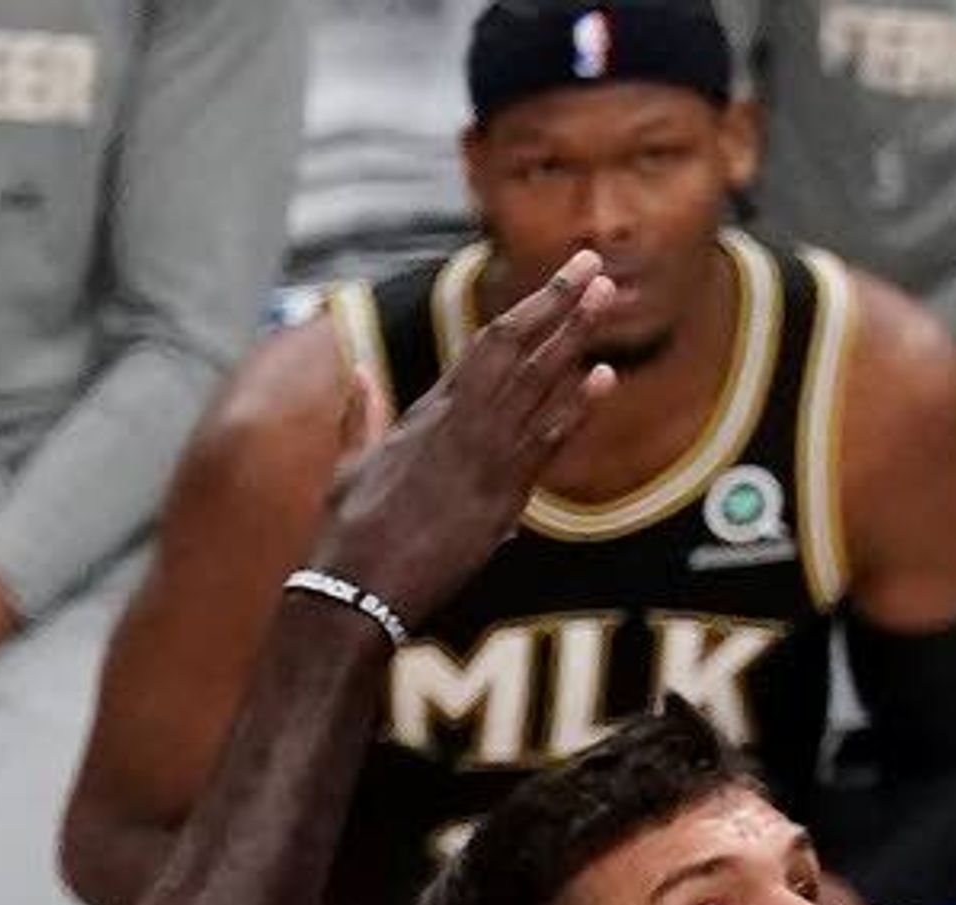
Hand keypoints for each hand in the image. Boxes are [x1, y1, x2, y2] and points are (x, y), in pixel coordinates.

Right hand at [315, 250, 616, 630]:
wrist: (357, 587)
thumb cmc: (348, 533)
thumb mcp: (351, 464)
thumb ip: (361, 415)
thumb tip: (358, 373)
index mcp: (428, 412)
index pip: (488, 346)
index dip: (529, 308)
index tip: (562, 280)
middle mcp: (459, 423)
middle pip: (517, 348)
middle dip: (559, 303)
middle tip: (596, 266)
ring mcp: (482, 456)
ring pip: (536, 382)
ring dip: (575, 337)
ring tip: (607, 296)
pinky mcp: (500, 496)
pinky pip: (546, 442)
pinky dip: (575, 408)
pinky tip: (603, 377)